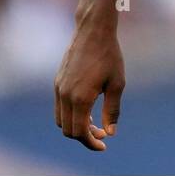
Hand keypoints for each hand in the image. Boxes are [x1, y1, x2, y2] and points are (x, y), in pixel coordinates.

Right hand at [54, 18, 124, 150]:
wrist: (93, 30)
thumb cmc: (109, 55)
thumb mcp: (117, 84)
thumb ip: (113, 110)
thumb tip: (110, 132)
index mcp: (80, 98)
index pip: (79, 132)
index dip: (91, 143)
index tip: (104, 145)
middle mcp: (65, 95)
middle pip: (68, 130)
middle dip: (84, 137)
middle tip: (102, 134)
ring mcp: (58, 88)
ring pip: (60, 120)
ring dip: (76, 126)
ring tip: (96, 122)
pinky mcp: (57, 81)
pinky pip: (59, 107)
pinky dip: (71, 114)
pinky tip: (88, 108)